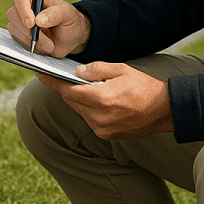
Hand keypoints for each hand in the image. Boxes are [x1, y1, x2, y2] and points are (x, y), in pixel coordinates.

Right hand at [7, 0, 90, 57]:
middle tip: (46, 41)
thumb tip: (39, 19)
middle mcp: (25, 7)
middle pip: (13, 15)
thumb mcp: (68, 14)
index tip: (32, 23)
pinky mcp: (20, 36)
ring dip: (32, 41)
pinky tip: (44, 48)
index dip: (23, 9)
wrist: (71, 38)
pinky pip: (18, 42)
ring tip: (50, 45)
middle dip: (28, 31)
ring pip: (14, 30)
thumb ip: (55, 14)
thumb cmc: (70, 20)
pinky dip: (32, 48)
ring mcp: (20, 22)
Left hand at [37, 62, 173, 138]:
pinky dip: (88, 108)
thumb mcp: (120, 69)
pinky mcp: (107, 134)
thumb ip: (97, 69)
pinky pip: (89, 118)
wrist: (163, 110)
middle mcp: (99, 117)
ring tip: (85, 86)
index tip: (41, 75)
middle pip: (71, 101)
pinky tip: (96, 98)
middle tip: (63, 75)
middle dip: (67, 88)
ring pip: (79, 110)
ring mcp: (102, 128)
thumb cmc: (143, 86)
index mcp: (102, 99)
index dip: (53, 82)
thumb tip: (78, 72)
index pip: (68, 91)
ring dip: (78, 98)